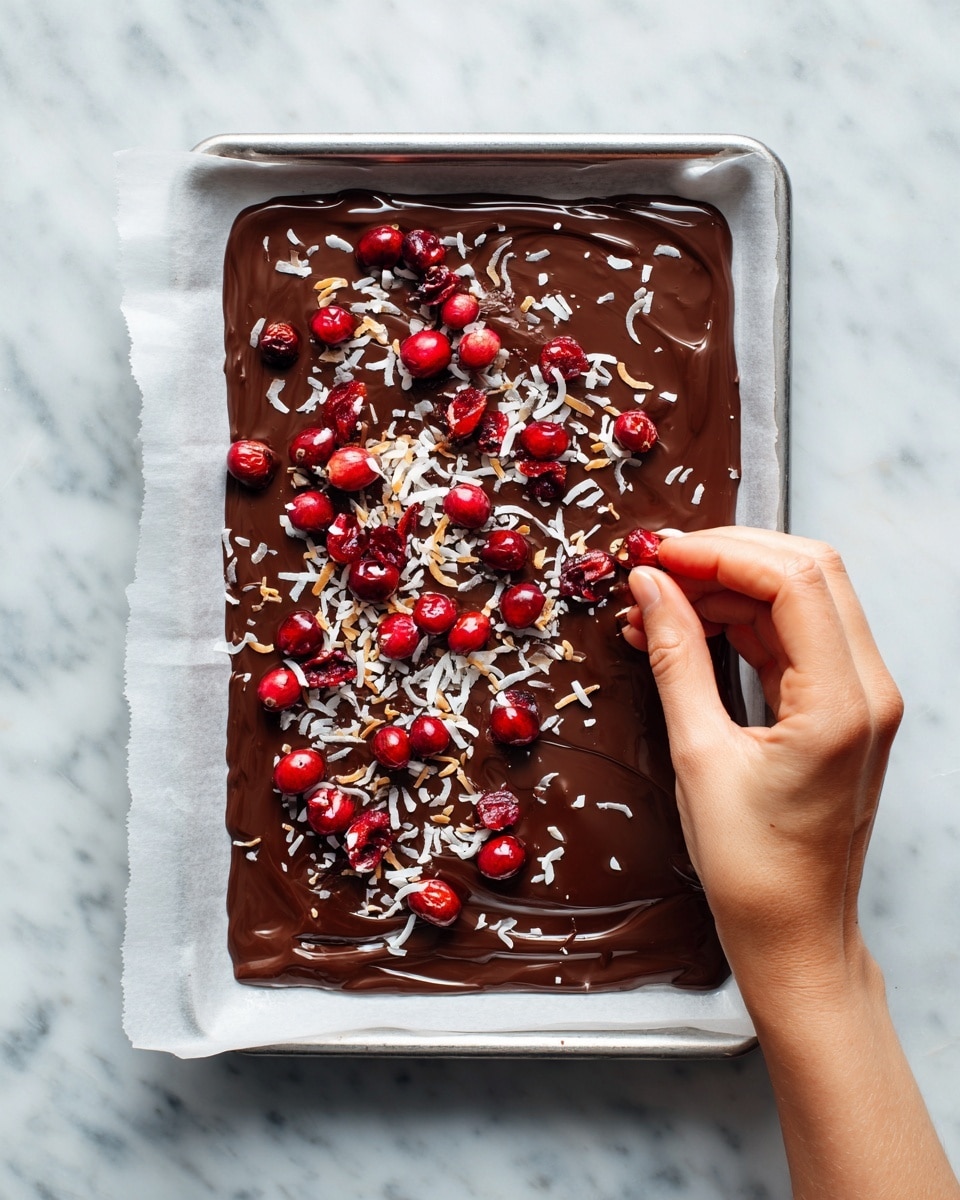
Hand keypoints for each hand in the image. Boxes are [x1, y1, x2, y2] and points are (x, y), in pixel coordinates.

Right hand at [622, 527, 902, 1002]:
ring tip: (655, 604)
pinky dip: (737, 625)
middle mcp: (867, 689)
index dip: (720, 552)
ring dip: (727, 589)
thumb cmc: (752, 868)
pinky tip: (683, 631)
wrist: (794, 934)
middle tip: (655, 567)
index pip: (794, 580)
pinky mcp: (839, 709)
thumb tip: (650, 587)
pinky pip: (791, 639)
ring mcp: (859, 697)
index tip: (657, 554)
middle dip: (727, 557)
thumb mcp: (698, 756)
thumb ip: (675, 659)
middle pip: (808, 572)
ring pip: (798, 600)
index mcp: (844, 702)